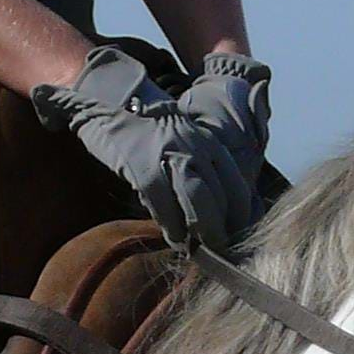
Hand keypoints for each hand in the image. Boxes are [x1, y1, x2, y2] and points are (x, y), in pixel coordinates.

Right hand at [30, 43, 265, 247]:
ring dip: (201, 232)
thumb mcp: (187, 141)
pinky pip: (163, 206)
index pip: (236, 185)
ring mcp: (169, 156)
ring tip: (198, 250)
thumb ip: (204, 166)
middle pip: (220, 198)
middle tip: (219, 250)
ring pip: (197, 202)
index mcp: (209, 142)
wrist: (112, 104)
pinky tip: (174, 238)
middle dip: (221, 229)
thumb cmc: (152, 132)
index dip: (240, 215)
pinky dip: (172, 227)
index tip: (237, 234)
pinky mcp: (143, 168)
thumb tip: (220, 207)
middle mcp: (195, 147)